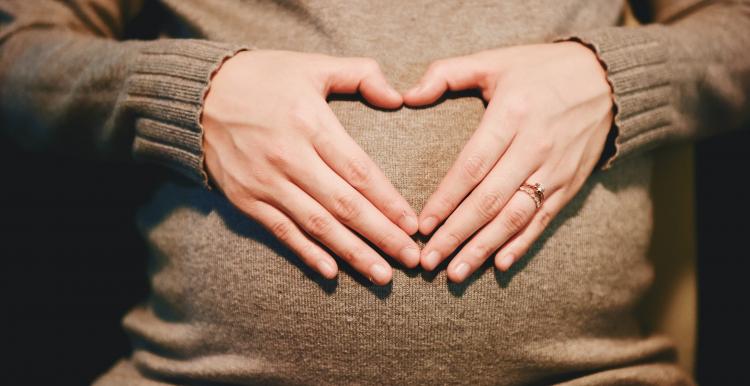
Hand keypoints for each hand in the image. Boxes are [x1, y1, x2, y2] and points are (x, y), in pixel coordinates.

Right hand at [202, 50, 419, 284]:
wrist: (198, 94)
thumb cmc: (263, 77)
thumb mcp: (312, 65)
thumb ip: (360, 74)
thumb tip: (398, 97)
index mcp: (310, 122)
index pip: (359, 171)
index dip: (388, 201)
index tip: (413, 225)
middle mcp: (288, 157)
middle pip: (344, 205)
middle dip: (382, 235)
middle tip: (411, 259)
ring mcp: (265, 182)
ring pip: (317, 225)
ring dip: (352, 253)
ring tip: (382, 274)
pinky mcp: (245, 199)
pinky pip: (281, 232)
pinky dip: (307, 253)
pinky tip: (332, 272)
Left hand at [403, 42, 612, 281]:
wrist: (607, 79)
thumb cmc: (541, 70)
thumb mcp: (494, 60)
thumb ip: (447, 74)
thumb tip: (407, 96)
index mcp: (512, 114)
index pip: (472, 165)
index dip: (446, 198)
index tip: (422, 225)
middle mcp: (534, 146)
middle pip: (489, 200)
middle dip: (456, 234)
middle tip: (429, 261)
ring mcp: (555, 169)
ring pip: (515, 217)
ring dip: (483, 248)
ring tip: (456, 273)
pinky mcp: (570, 184)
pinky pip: (543, 220)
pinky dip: (522, 244)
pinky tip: (499, 265)